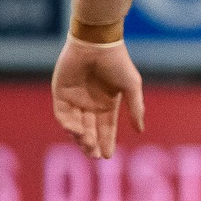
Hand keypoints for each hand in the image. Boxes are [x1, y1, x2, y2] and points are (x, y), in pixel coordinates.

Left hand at [52, 38, 143, 157]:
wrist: (97, 44)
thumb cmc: (117, 63)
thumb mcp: (131, 87)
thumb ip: (135, 108)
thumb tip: (140, 130)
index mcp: (107, 104)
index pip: (106, 128)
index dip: (107, 142)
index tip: (107, 156)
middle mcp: (90, 104)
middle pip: (90, 130)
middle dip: (92, 144)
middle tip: (94, 155)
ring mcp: (74, 99)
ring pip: (75, 125)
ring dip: (80, 137)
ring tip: (87, 144)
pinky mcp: (60, 93)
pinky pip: (62, 113)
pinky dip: (68, 124)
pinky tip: (77, 130)